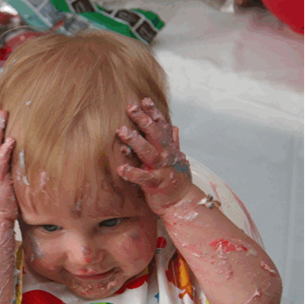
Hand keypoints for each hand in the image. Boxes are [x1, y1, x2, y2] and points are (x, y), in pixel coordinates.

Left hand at [116, 98, 191, 214]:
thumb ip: (174, 142)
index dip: (154, 113)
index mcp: (169, 149)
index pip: (162, 127)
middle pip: (155, 134)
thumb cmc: (177, 181)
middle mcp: (166, 156)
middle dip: (143, 120)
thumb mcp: (178, 159)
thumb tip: (174, 127)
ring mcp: (162, 169)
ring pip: (148, 152)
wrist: (183, 203)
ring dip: (135, 141)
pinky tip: (120, 168)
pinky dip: (132, 172)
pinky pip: (143, 177)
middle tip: (130, 107)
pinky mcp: (156, 184)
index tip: (144, 100)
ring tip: (121, 131)